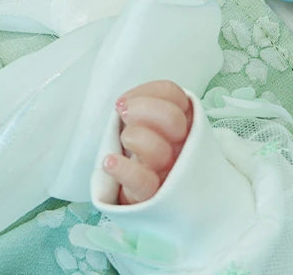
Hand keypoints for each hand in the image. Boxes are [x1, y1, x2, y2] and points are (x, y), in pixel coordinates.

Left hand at [102, 80, 192, 204]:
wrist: (151, 199)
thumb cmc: (145, 157)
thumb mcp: (148, 128)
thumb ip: (145, 111)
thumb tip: (124, 103)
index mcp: (182, 121)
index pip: (173, 94)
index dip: (149, 92)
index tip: (124, 101)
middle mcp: (181, 143)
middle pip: (172, 118)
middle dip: (144, 109)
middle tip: (124, 113)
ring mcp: (170, 169)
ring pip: (159, 149)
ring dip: (135, 138)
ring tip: (123, 141)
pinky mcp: (153, 195)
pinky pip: (144, 182)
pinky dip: (125, 170)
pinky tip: (110, 162)